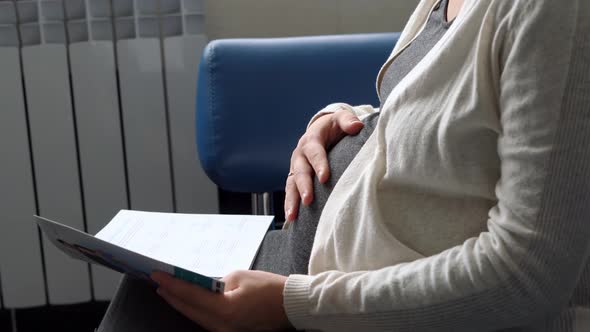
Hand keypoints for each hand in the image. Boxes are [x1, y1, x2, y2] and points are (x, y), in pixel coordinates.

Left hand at [152, 270, 291, 331]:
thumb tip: (202, 284)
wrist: (291, 306)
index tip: (157, 275)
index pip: (190, 295)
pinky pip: (207, 322)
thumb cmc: (270, 289)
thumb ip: (216, 281)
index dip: (172, 284)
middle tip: (158, 282)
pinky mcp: (231, 331)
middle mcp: (223, 326)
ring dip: (181, 304)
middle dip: (172, 295)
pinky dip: (195, 311)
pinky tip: (188, 303)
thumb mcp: (240, 277)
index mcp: (225, 310)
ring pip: (196, 318)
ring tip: (168, 291)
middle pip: (189, 310)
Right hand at [285, 109, 363, 221]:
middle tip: (308, 200)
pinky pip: (290, 191)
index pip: (314, 152)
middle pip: (300, 171)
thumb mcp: (340, 118)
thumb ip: (348, 120)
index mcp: (311, 140)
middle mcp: (300, 154)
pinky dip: (290, 204)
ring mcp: (296, 167)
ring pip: (291, 184)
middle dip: (304, 186)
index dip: (319, 164)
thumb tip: (357, 126)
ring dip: (292, 200)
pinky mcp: (295, 177)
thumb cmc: (334, 126)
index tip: (325, 178)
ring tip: (293, 216)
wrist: (321, 129)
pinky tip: (291, 219)